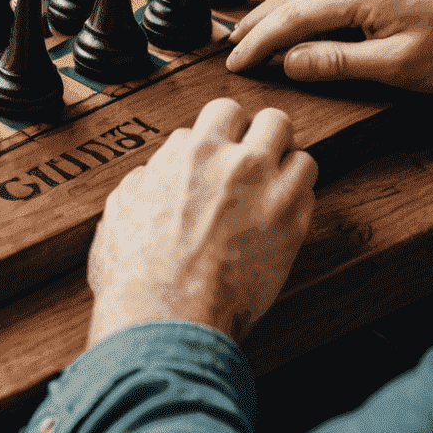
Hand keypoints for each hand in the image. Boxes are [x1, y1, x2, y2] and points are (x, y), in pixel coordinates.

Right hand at [87, 99, 316, 346]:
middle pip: (269, 118)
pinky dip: (299, 200)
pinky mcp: (292, 224)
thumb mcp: (120, 210)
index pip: (217, 119)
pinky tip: (283, 214)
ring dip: (288, 165)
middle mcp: (233, 161)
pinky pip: (311, 192)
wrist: (166, 315)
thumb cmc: (137, 270)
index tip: (217, 158)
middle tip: (258, 157)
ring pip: (299, 148)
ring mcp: (267, 189)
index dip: (217, 141)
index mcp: (189, 153)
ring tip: (277, 184)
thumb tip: (152, 176)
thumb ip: (143, 182)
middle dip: (264, 134)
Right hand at [227, 0, 432, 91]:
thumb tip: (287, 62)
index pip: (293, 18)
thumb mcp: (396, 67)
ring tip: (245, 39)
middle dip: (255, 26)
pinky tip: (281, 23)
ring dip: (270, 15)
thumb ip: (337, 63)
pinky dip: (292, 7)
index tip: (236, 63)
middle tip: (229, 52)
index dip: (259, 43)